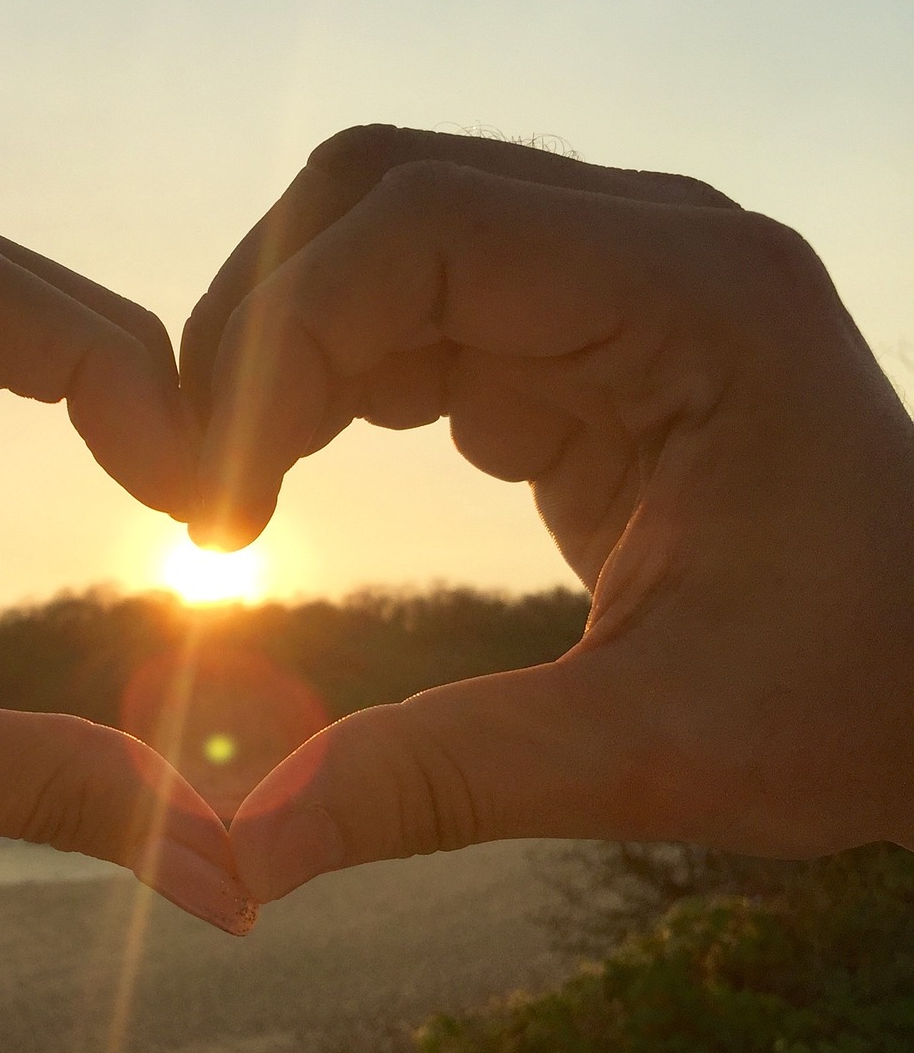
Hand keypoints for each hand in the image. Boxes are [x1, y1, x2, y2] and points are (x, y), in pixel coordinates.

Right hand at [180, 126, 913, 898]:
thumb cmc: (857, 705)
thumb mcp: (648, 749)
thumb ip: (439, 781)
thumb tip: (247, 856)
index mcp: (693, 300)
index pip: (420, 226)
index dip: (278, 345)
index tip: (219, 514)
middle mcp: (655, 253)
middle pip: (382, 195)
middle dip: (260, 328)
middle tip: (204, 490)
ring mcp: (622, 290)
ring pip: (387, 244)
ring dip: (289, 357)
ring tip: (235, 502)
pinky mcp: (592, 349)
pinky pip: (424, 318)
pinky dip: (338, 386)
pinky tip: (297, 485)